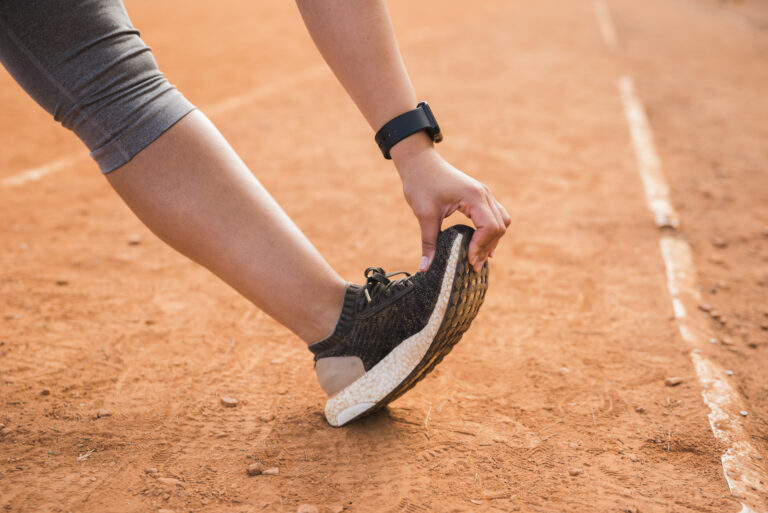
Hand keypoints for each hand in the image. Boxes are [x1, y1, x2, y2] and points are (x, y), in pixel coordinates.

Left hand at [392, 138, 510, 272]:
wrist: (419, 162)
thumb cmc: (421, 183)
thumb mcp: (424, 214)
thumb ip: (428, 242)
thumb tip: (425, 267)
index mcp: (474, 197)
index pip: (489, 227)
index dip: (481, 247)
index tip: (469, 261)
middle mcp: (484, 194)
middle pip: (499, 226)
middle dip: (487, 247)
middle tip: (473, 265)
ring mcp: (484, 193)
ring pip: (501, 220)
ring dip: (492, 239)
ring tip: (478, 257)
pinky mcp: (479, 194)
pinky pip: (495, 214)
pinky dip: (491, 230)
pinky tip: (481, 243)